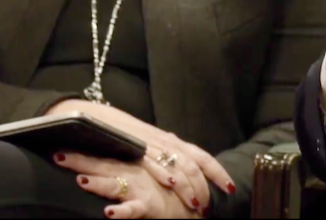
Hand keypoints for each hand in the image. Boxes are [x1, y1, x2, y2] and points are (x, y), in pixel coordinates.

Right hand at [46, 100, 234, 211]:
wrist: (96, 119)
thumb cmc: (125, 136)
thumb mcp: (151, 146)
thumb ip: (166, 156)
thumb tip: (184, 174)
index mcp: (172, 141)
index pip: (202, 157)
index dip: (218, 172)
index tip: (230, 188)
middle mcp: (166, 142)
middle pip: (194, 164)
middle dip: (205, 186)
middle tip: (209, 206)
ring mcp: (151, 145)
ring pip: (177, 166)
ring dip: (189, 187)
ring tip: (197, 205)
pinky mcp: (135, 148)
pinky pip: (153, 162)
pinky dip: (163, 172)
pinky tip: (172, 184)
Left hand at [56, 151, 195, 218]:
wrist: (192, 203)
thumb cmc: (165, 189)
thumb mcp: (144, 173)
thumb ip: (125, 166)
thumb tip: (104, 157)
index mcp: (130, 163)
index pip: (101, 153)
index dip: (81, 149)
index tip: (59, 142)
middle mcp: (133, 172)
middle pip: (102, 165)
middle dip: (80, 161)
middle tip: (59, 156)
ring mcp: (140, 187)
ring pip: (115, 184)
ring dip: (98, 183)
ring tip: (81, 180)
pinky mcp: (149, 205)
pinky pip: (132, 210)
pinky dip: (121, 212)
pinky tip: (108, 213)